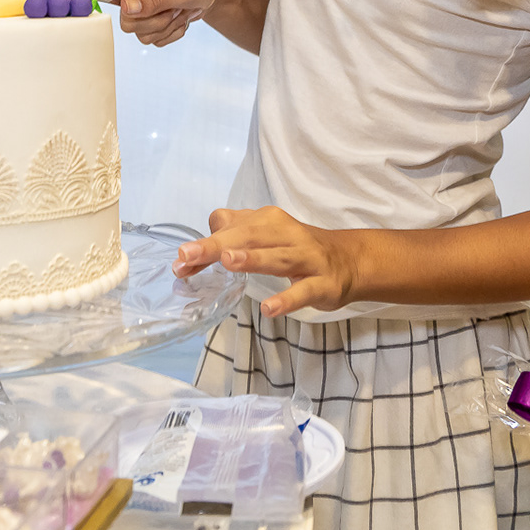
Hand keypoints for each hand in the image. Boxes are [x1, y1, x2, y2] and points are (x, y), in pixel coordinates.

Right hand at [83, 0, 234, 46]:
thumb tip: (127, 7)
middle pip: (127, 20)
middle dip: (155, 20)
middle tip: (176, 8)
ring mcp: (140, 7)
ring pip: (140, 33)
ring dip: (166, 27)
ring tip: (180, 11)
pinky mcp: (149, 22)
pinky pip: (153, 40)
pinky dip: (171, 34)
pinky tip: (179, 19)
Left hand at [174, 206, 359, 315]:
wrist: (349, 259)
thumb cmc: (296, 247)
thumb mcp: (263, 237)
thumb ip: (229, 239)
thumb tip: (192, 252)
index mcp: (267, 222)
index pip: (230, 227)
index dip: (205, 243)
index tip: (181, 260)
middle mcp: (285, 234)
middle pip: (248, 237)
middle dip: (217, 245)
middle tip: (188, 254)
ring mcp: (306, 258)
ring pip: (277, 257)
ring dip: (253, 259)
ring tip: (227, 263)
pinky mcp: (323, 283)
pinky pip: (303, 291)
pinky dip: (287, 299)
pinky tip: (269, 308)